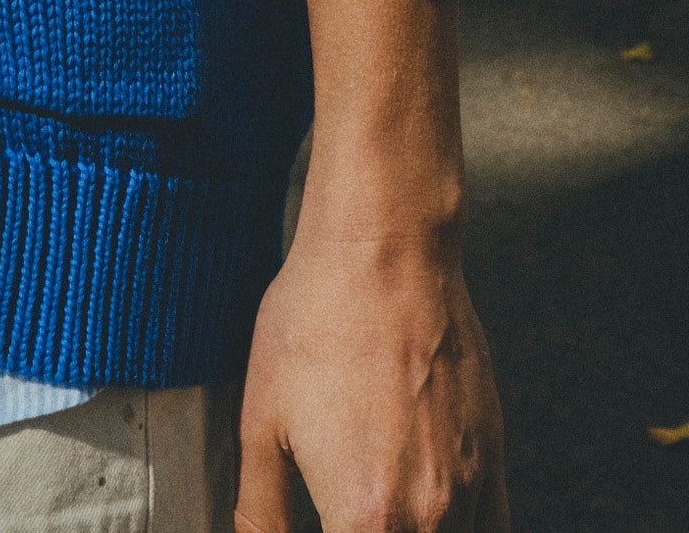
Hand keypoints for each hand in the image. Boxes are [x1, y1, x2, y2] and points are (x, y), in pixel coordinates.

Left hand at [237, 0, 507, 531]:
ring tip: (372, 497)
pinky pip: (491, 526)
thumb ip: (261, 509)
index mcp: (366, 520)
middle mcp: (431, 518)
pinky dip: (458, 526)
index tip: (318, 519)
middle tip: (336, 508)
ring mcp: (471, 490)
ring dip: (410, 531)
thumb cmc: (314, 321)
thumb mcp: (262, 419)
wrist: (386, 249)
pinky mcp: (493, 456)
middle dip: (363, 531)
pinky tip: (422, 506)